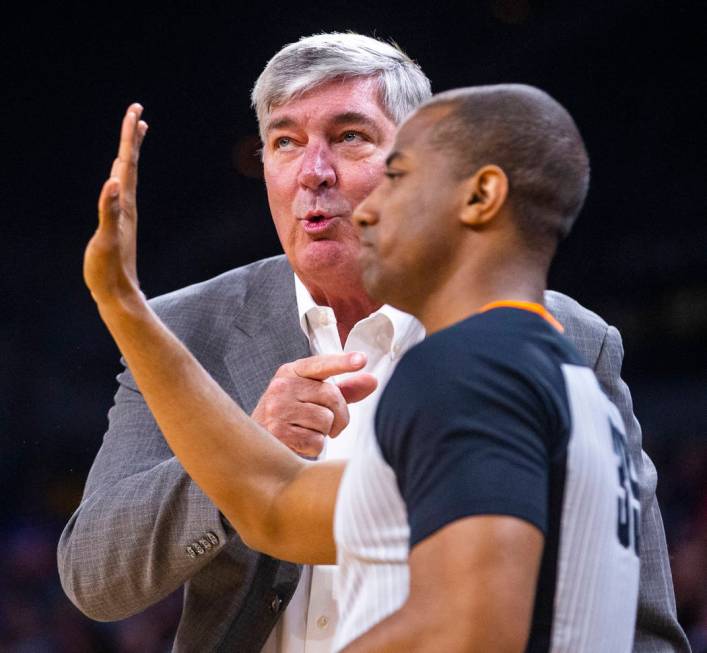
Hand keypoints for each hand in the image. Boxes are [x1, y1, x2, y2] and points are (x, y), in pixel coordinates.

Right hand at [84, 103, 148, 310]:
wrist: (118, 292)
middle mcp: (127, 205)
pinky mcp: (118, 223)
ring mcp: (123, 214)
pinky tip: (118, 175)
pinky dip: (120, 176)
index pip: (127, 163)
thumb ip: (108, 211)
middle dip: (131, 136)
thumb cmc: (109, 269)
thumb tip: (112, 182)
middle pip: (129, 164)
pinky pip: (120, 191)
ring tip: (133, 135)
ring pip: (127, 176)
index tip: (135, 111)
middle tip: (136, 112)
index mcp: (124, 204)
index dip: (129, 136)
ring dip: (129, 153)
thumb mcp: (106, 239)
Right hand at [252, 353, 377, 456]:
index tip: (360, 359)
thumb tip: (372, 381)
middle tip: (330, 424)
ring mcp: (277, 409)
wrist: (256, 443)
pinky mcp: (278, 433)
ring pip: (326, 420)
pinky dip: (314, 447)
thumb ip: (343, 389)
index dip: (342, 362)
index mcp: (291, 372)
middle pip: (332, 396)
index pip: (320, 364)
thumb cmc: (291, 416)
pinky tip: (300, 443)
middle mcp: (282, 386)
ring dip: (324, 432)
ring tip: (308, 431)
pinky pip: (316, 441)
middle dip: (339, 415)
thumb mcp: (312, 396)